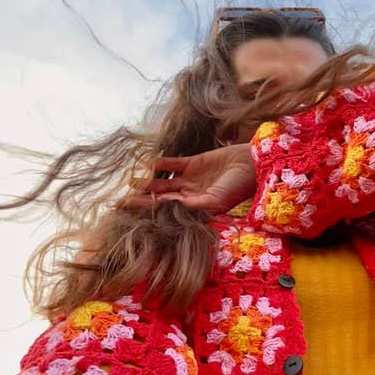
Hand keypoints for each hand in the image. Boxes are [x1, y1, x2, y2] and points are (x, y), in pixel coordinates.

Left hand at [116, 143, 256, 213]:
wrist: (254, 164)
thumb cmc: (239, 186)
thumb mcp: (218, 199)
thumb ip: (197, 204)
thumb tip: (175, 208)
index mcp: (194, 208)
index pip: (166, 210)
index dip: (148, 210)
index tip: (129, 212)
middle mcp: (190, 195)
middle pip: (161, 197)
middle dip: (142, 199)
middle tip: (120, 201)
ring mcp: (191, 179)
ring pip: (164, 182)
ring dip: (148, 182)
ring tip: (129, 181)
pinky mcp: (194, 162)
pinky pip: (173, 163)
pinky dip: (160, 163)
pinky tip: (145, 163)